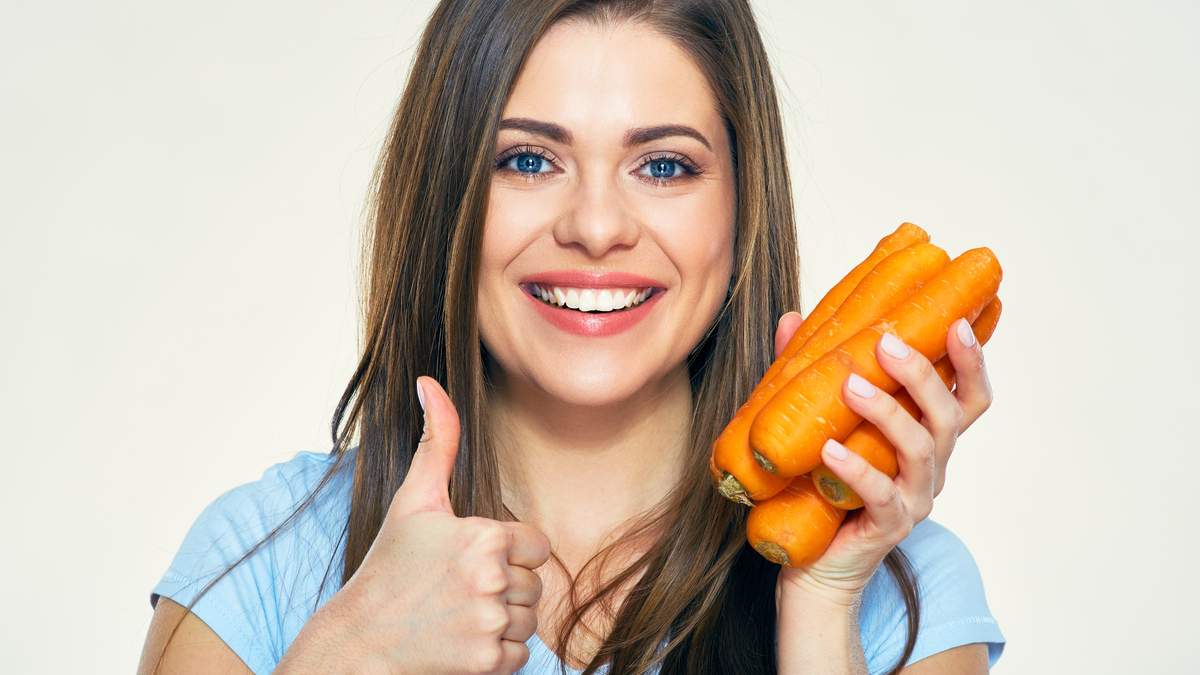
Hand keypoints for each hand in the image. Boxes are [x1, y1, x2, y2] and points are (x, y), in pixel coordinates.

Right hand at [277, 376, 550, 674]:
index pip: (537, 545)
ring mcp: (491, 622)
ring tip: (458, 614)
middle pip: (534, 584)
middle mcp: (492, 579)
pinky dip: (498, 653)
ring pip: (529, 619)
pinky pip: (521, 655)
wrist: (360, 639)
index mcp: (483, 536)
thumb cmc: (389, 566)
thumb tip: (430, 382)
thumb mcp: (413, 500)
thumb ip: (437, 441)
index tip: (472, 559)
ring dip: (502, 620)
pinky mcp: (489, 662)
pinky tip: (461, 639)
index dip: (509, 552)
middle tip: (457, 590)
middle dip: (504, 587)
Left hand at [770, 311, 992, 604]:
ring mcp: (914, 498)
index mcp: (927, 437)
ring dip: (888, 413)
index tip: (958, 321)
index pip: (968, 397)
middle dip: (923, 374)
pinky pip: (881, 495)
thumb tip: (792, 318)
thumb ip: (813, 371)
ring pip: (920, 450)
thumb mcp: (824, 420)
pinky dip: (857, 470)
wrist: (813, 564)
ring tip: (852, 386)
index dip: (971, 361)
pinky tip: (831, 451)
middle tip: (887, 343)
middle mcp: (931, 466)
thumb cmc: (823, 485)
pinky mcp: (889, 526)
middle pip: (947, 415)